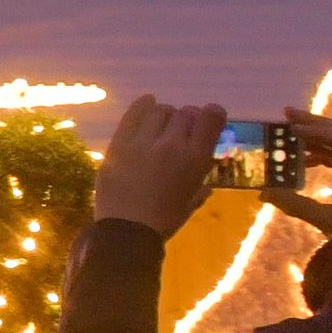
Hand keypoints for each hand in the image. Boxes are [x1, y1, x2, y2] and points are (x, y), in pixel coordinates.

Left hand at [90, 95, 225, 240]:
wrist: (126, 230)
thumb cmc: (163, 221)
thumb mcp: (190, 204)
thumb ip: (200, 190)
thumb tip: (206, 187)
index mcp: (196, 159)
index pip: (210, 118)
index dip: (211, 114)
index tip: (209, 117)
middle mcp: (173, 144)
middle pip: (184, 113)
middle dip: (186, 119)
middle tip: (181, 129)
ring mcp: (144, 142)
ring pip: (159, 111)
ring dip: (165, 115)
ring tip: (162, 125)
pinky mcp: (120, 143)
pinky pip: (133, 114)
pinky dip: (143, 105)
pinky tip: (147, 102)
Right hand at [263, 110, 331, 234]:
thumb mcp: (328, 223)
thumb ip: (296, 205)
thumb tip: (263, 192)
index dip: (318, 133)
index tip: (291, 130)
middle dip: (315, 124)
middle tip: (286, 115)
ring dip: (317, 137)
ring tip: (290, 134)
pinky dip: (323, 153)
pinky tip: (304, 159)